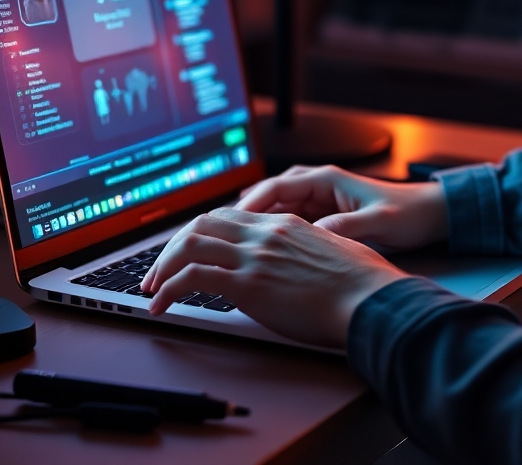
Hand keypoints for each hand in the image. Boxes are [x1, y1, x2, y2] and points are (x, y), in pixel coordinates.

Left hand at [141, 208, 405, 347]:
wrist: (370, 298)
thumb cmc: (361, 283)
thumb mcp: (331, 251)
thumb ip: (302, 250)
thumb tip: (292, 265)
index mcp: (285, 222)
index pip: (228, 216)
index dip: (200, 233)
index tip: (187, 253)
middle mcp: (265, 232)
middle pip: (201, 224)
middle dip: (172, 247)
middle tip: (158, 270)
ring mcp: (255, 255)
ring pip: (189, 245)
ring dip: (162, 266)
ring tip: (151, 289)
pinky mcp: (248, 283)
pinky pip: (191, 278)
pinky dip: (167, 290)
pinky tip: (160, 305)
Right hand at [236, 165, 449, 250]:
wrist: (428, 215)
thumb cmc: (408, 213)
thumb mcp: (380, 222)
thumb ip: (348, 226)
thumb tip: (317, 233)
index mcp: (328, 179)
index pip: (277, 187)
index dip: (250, 204)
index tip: (230, 223)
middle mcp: (319, 186)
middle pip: (269, 196)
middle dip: (242, 215)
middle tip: (217, 237)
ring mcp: (319, 201)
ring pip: (274, 211)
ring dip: (253, 226)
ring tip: (228, 247)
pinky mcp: (323, 216)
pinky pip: (287, 223)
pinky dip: (270, 235)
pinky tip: (256, 254)